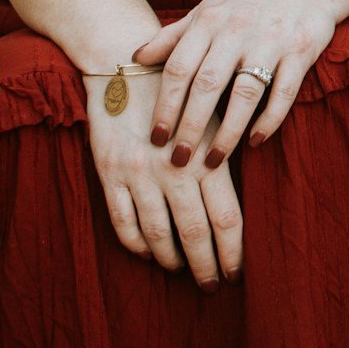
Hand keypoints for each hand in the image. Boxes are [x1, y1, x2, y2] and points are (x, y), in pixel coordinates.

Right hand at [84, 70, 244, 288]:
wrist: (125, 61)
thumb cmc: (182, 91)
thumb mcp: (212, 117)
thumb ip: (224, 157)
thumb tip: (239, 208)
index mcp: (207, 156)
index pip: (227, 219)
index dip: (233, 252)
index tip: (236, 273)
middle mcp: (174, 169)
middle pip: (194, 233)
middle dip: (206, 266)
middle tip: (212, 286)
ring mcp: (139, 173)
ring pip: (157, 233)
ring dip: (171, 260)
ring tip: (181, 271)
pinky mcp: (110, 173)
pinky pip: (123, 222)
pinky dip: (136, 244)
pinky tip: (148, 253)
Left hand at [135, 0, 336, 168]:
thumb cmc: (246, 6)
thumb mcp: (207, 12)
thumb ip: (173, 36)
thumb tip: (135, 58)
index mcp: (209, 20)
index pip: (179, 67)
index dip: (165, 105)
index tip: (154, 137)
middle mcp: (237, 29)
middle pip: (207, 84)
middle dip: (190, 126)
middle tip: (178, 160)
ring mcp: (270, 41)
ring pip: (245, 93)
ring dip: (228, 131)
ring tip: (214, 161)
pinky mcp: (300, 52)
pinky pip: (283, 93)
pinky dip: (269, 120)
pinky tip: (255, 141)